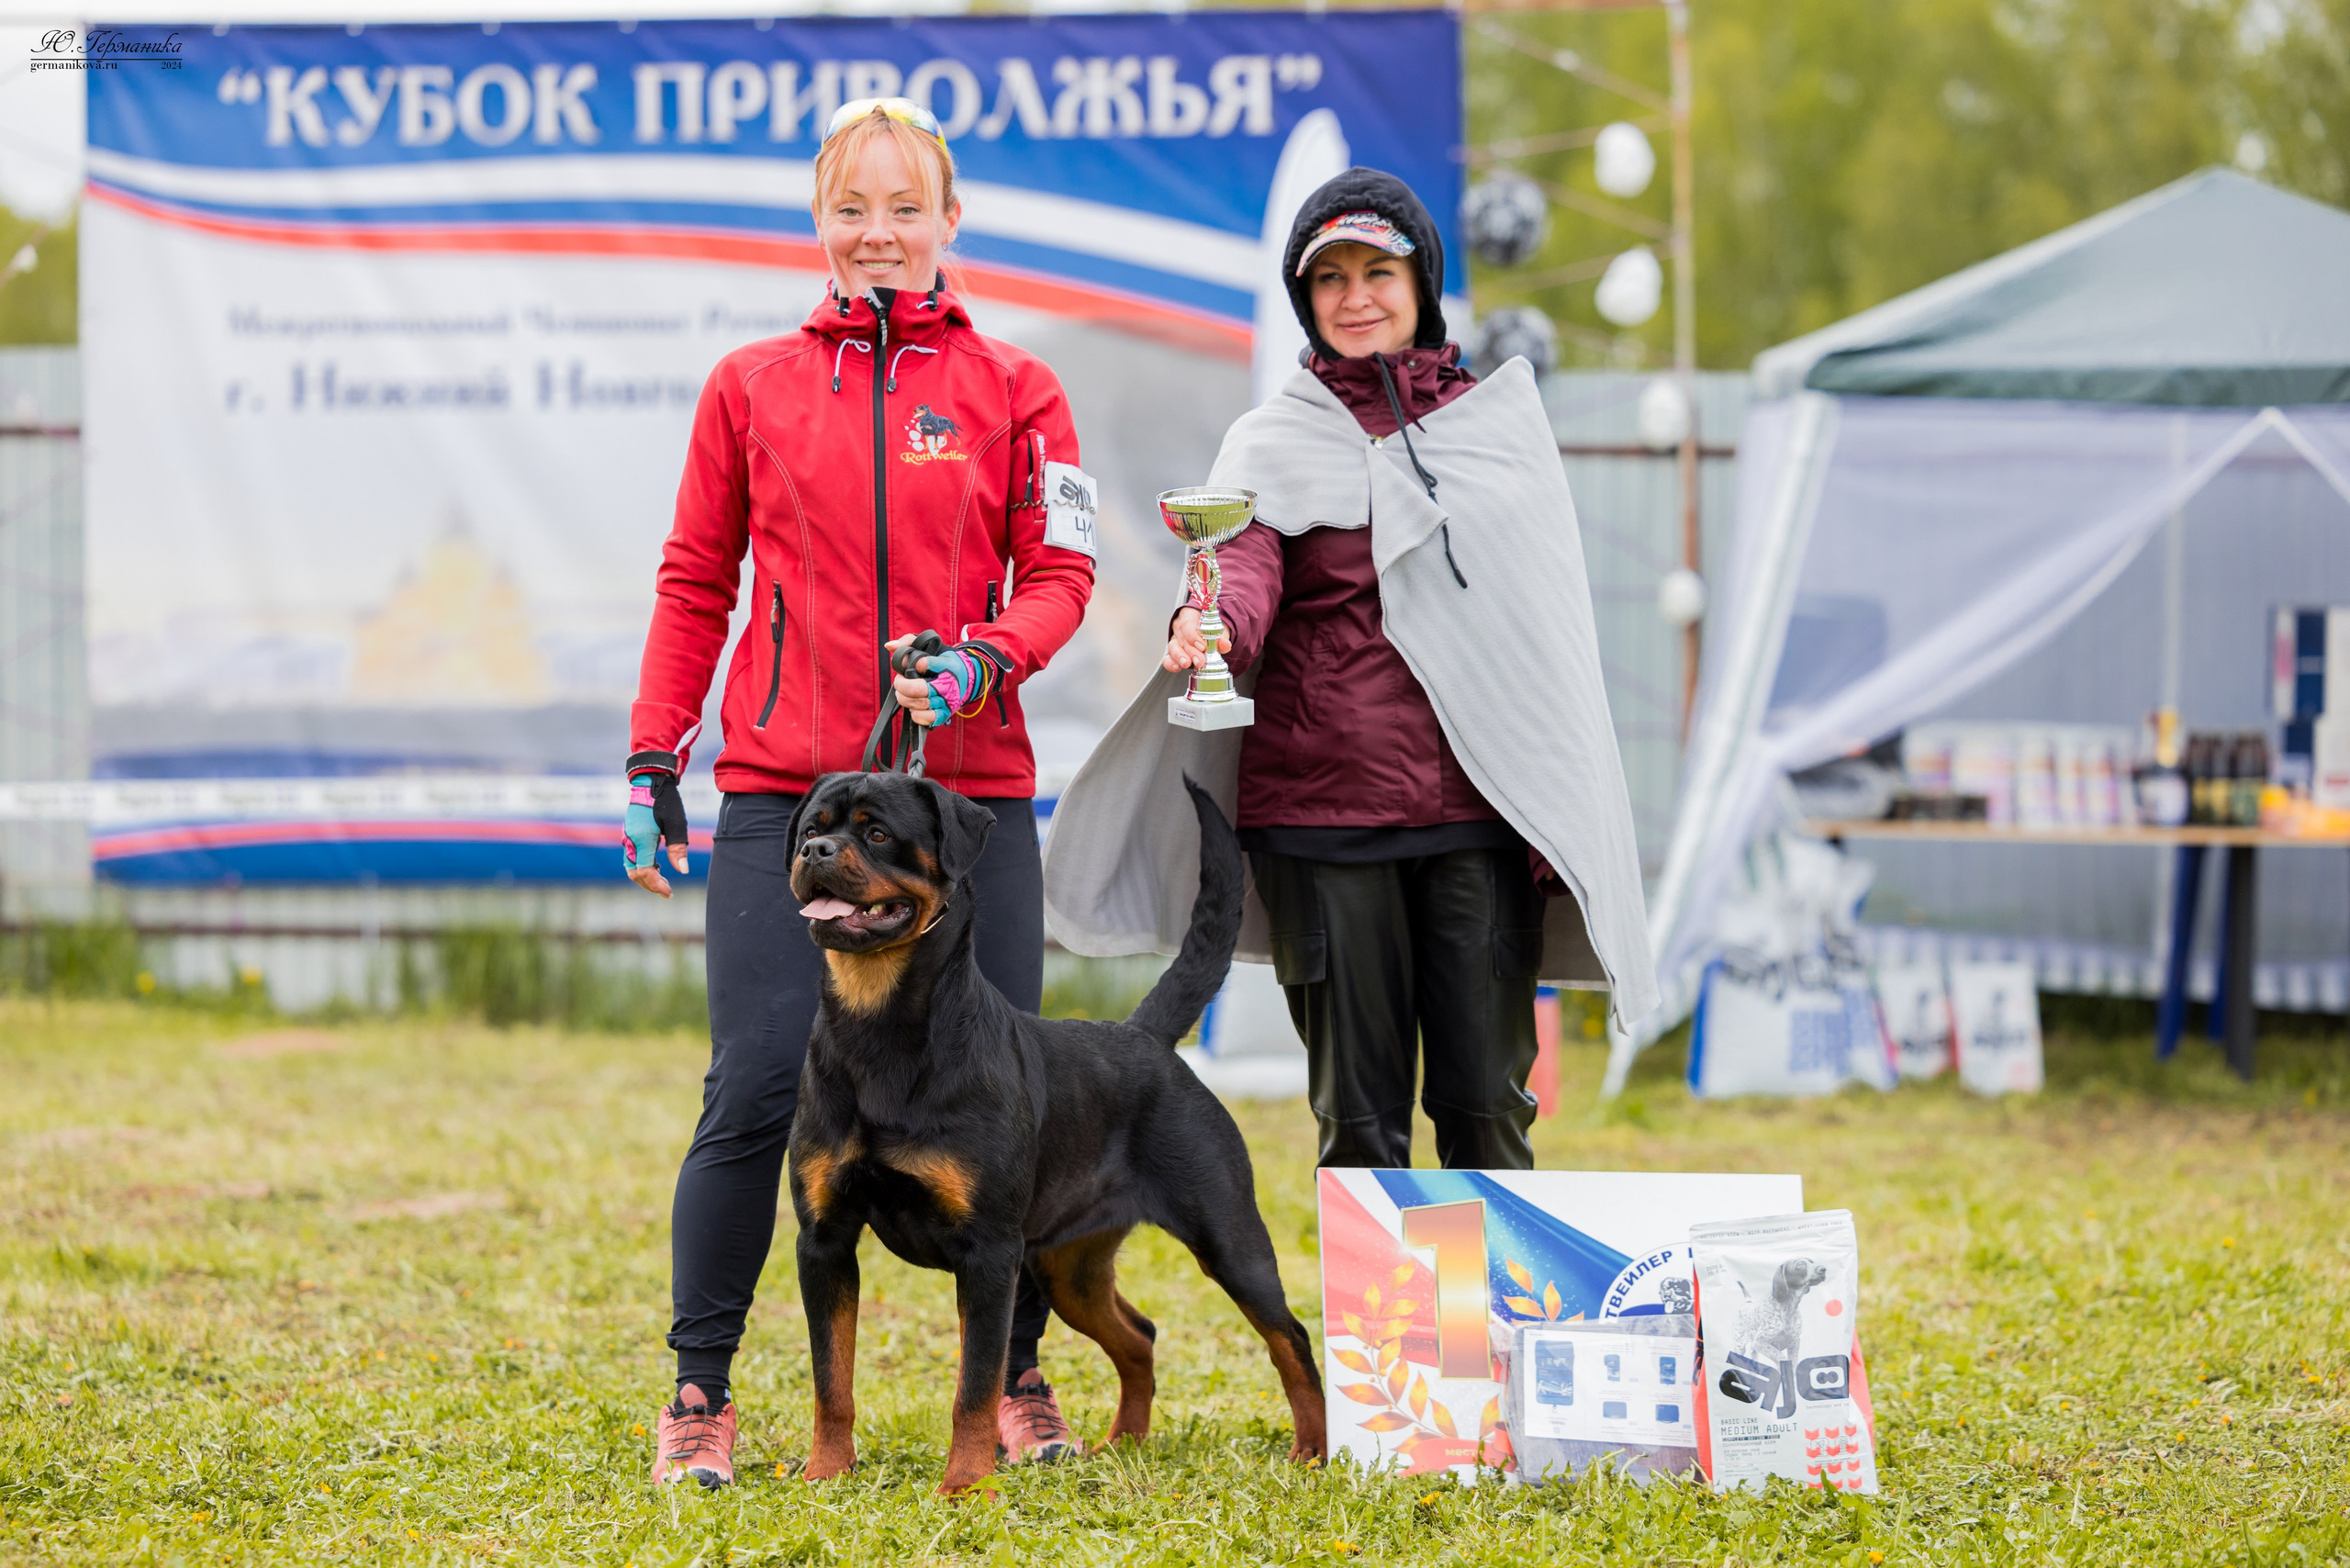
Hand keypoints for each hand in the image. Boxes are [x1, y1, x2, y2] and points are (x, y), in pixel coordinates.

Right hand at [623, 772, 689, 897]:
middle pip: (635, 874)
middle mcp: (630, 841)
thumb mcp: (677, 824)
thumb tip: (682, 871)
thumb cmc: (666, 802)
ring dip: (646, 877)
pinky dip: (643, 866)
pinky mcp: (629, 835)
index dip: (656, 885)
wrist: (651, 782)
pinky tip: (658, 865)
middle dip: (650, 885)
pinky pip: (632, 857)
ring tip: (663, 881)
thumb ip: (678, 849)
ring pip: (631, 867)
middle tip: (667, 891)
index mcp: (641, 840)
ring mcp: (628, 838)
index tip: (669, 893)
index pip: (645, 872)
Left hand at [885, 632, 943, 726]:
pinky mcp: (945, 714)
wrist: (969, 677)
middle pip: (917, 689)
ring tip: (904, 692)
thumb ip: (909, 641)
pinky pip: (925, 719)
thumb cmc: (945, 661)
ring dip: (905, 699)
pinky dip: (915, 714)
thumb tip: (889, 646)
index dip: (913, 664)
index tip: (913, 664)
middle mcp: (947, 685)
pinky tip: (914, 706)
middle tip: (900, 680)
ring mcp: (946, 701)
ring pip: (918, 705)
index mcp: (945, 665)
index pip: (923, 664)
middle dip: (901, 685)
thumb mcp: (932, 646)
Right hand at [1163, 607, 1229, 673]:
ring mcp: (1175, 640)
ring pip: (1173, 648)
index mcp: (1189, 615)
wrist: (1209, 630)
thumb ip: (1222, 637)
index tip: (1202, 646)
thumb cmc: (1211, 627)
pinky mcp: (1174, 653)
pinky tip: (1177, 667)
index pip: (1187, 624)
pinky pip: (1168, 658)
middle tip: (1199, 660)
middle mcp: (1179, 627)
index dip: (1193, 636)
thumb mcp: (1219, 628)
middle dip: (1190, 651)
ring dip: (1180, 657)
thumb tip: (1225, 645)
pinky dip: (1171, 664)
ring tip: (1187, 664)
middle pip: (1181, 638)